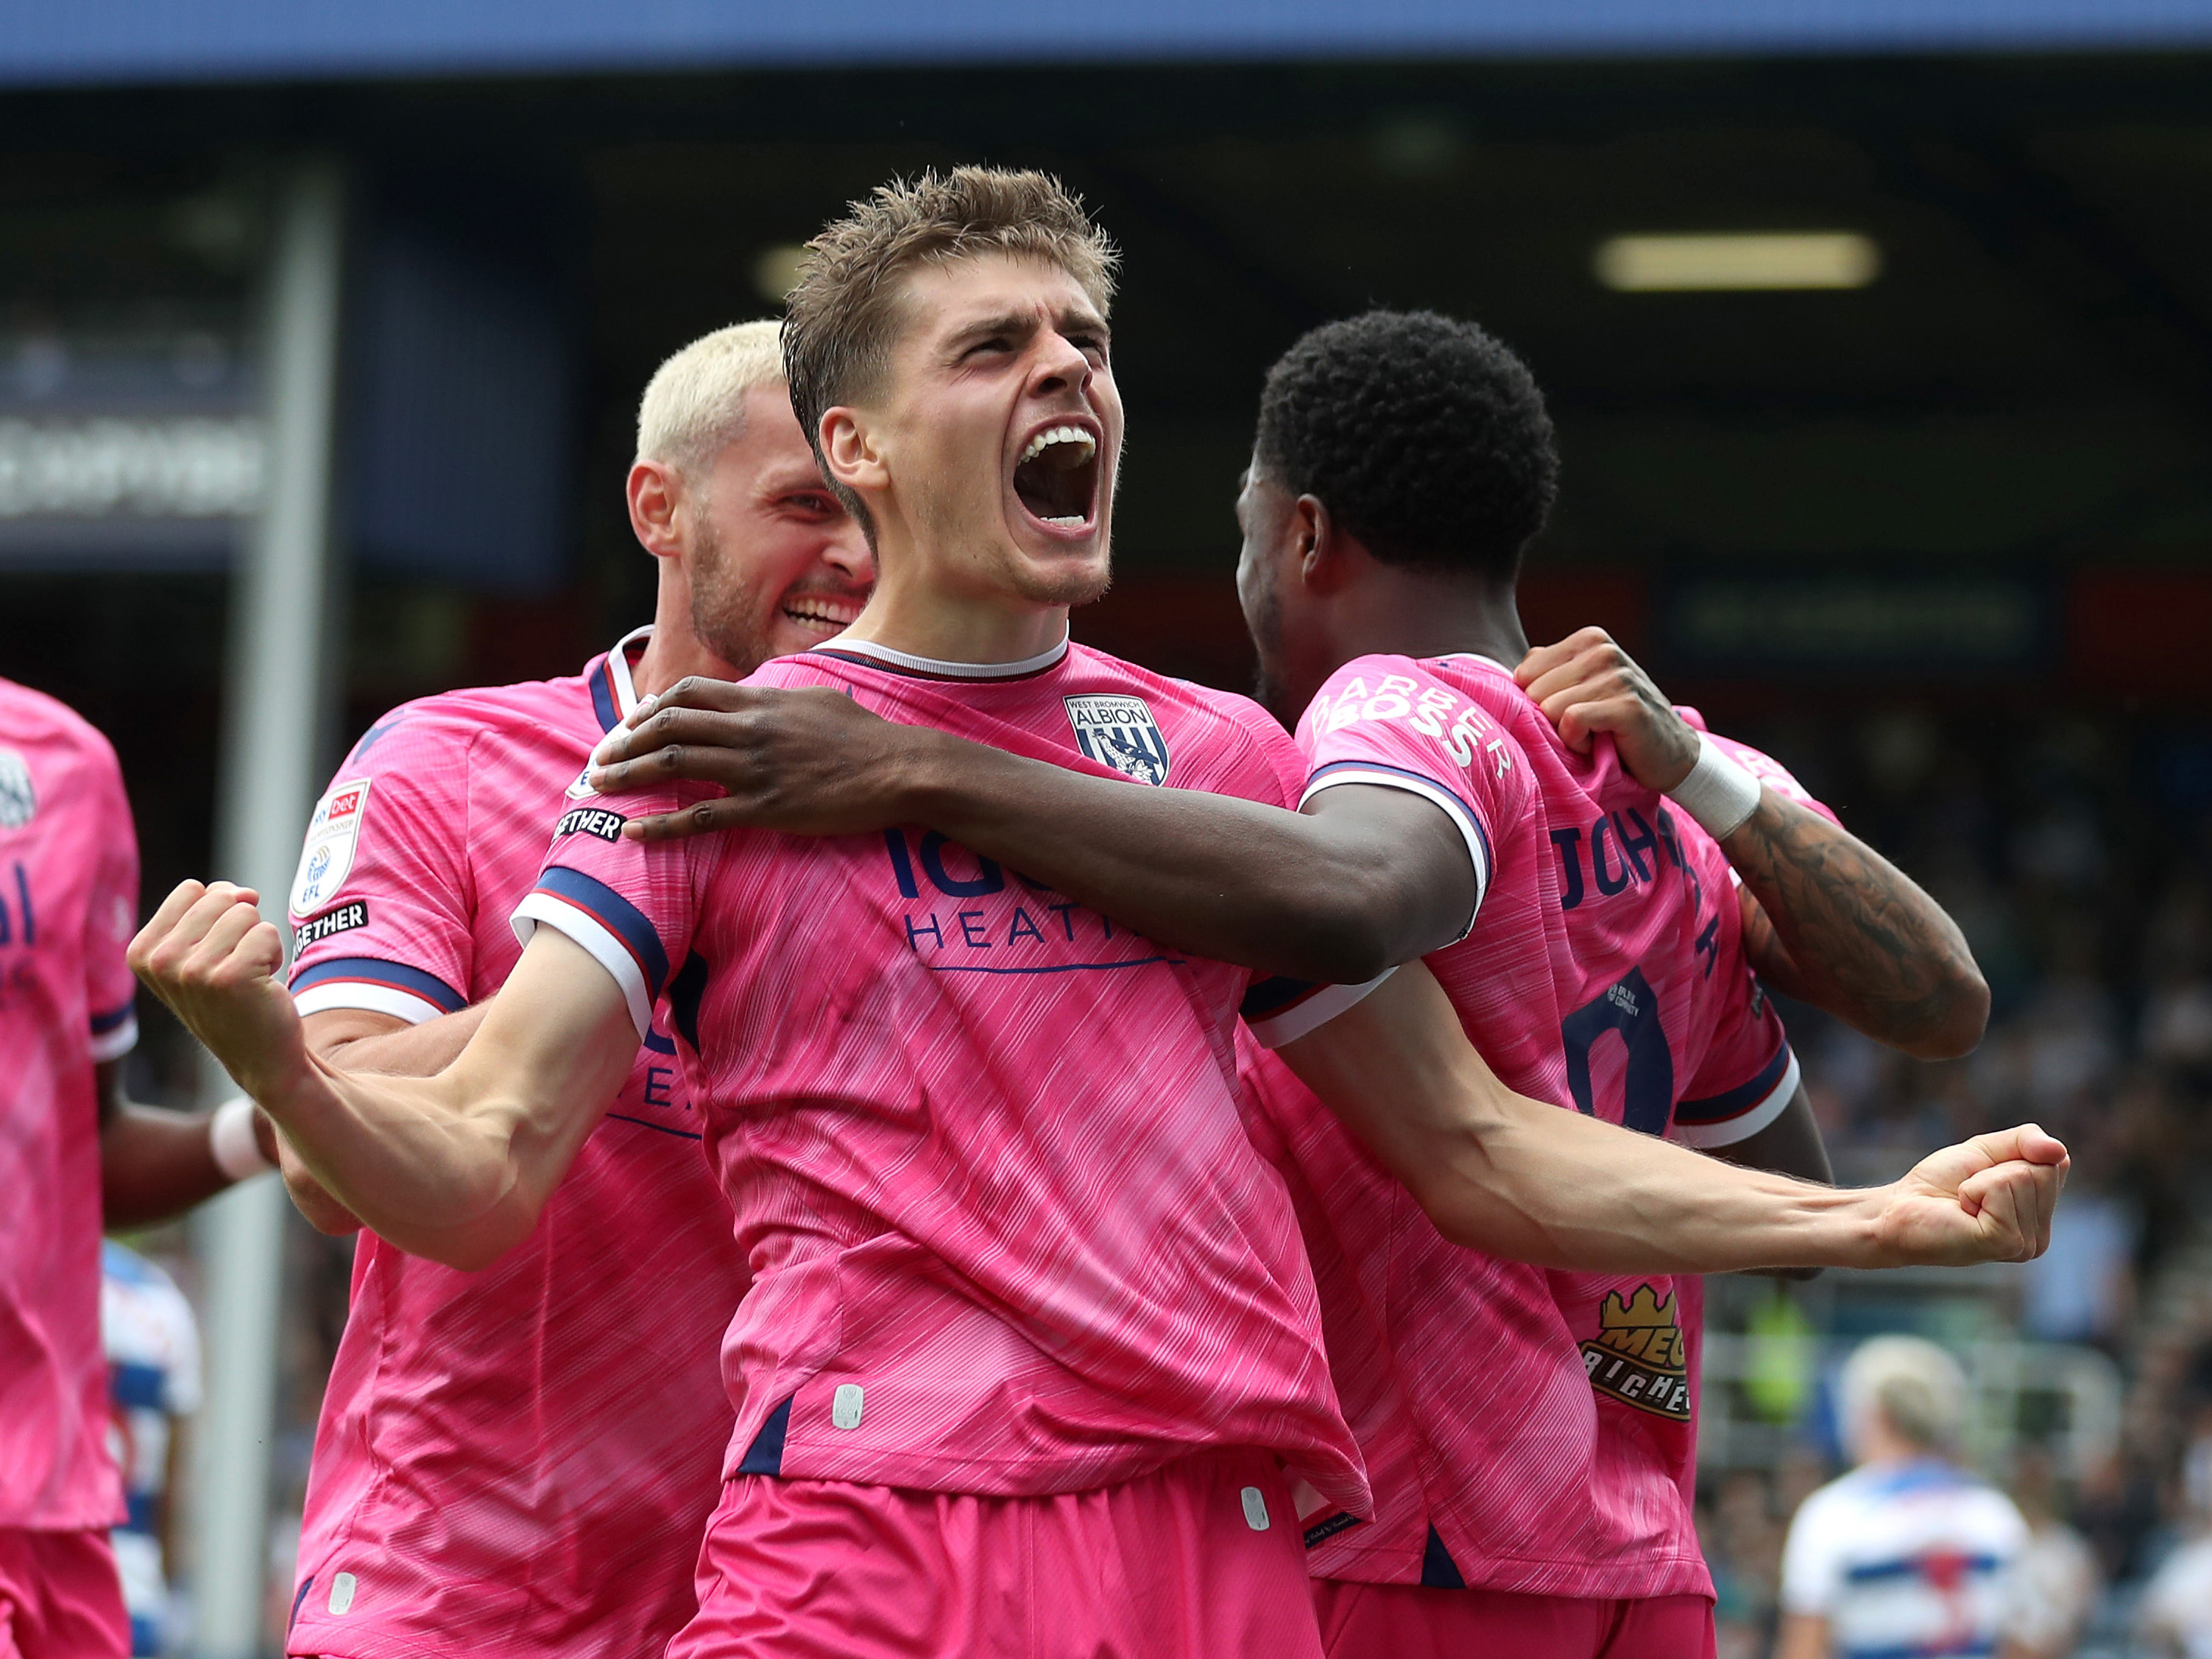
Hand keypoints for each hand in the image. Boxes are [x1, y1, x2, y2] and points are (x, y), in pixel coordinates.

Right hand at [128, 881, 310, 1107]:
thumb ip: (212, 907)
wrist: (259, 1056)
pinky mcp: (230, 978)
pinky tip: (261, 985)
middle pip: (221, 897)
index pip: (192, 890)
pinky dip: (275, 954)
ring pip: (246, 913)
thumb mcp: (203, 948)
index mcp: (141, 951)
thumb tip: (244, 893)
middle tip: (235, 966)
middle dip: (241, 926)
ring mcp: (192, 971)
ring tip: (247, 976)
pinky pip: (267, 932)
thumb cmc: (232, 997)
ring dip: (258, 941)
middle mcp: (160, 961)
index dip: (218, 914)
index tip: (215, 951)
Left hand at [586, 677, 933, 840]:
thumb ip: (781, 699)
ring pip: (675, 764)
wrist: (901, 770)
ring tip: (598, 787)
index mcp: (761, 701)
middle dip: (625, 741)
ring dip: (630, 774)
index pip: (688, 694)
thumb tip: (761, 697)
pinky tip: (635, 832)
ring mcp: (756, 768)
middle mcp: (750, 729)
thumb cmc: (866, 738)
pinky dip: (663, 825)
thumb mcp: (820, 701)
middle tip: (599, 759)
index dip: (650, 708)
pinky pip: (702, 816)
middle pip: (670, 725)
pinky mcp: (767, 808)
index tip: (631, 725)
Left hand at [1515, 627, 1698, 791]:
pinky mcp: (1627, 705)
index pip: (1525, 673)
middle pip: (1534, 693)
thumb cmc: (1615, 725)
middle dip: (1551, 721)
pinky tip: (1601, 744)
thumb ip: (1547, 674)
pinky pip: (1571, 722)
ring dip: (1567, 735)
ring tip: (1596, 735)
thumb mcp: (1581, 689)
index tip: (1571, 713)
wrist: (1671, 755)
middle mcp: (1603, 650)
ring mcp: (1618, 675)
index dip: (1539, 704)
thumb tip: (1512, 675)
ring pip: (1550, 709)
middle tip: (1586, 728)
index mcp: (1589, 640)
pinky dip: (1578, 743)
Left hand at [1869, 1125, 2068, 1266]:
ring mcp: (2026, 1245)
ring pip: (2022, 1177)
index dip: (2012, 1155)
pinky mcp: (2005, 1243)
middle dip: (1996, 1168)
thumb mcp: (1987, 1150)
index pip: (2056, 1162)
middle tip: (1969, 1190)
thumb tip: (2059, 1150)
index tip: (1983, 1175)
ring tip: (1964, 1203)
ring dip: (1981, 1180)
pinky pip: (1999, 1189)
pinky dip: (1973, 1189)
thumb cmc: (1940, 1183)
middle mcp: (2040, 1237)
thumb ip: (2026, 1141)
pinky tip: (1962, 1211)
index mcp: (2041, 1216)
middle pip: (2042, 1170)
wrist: (1899, 1208)